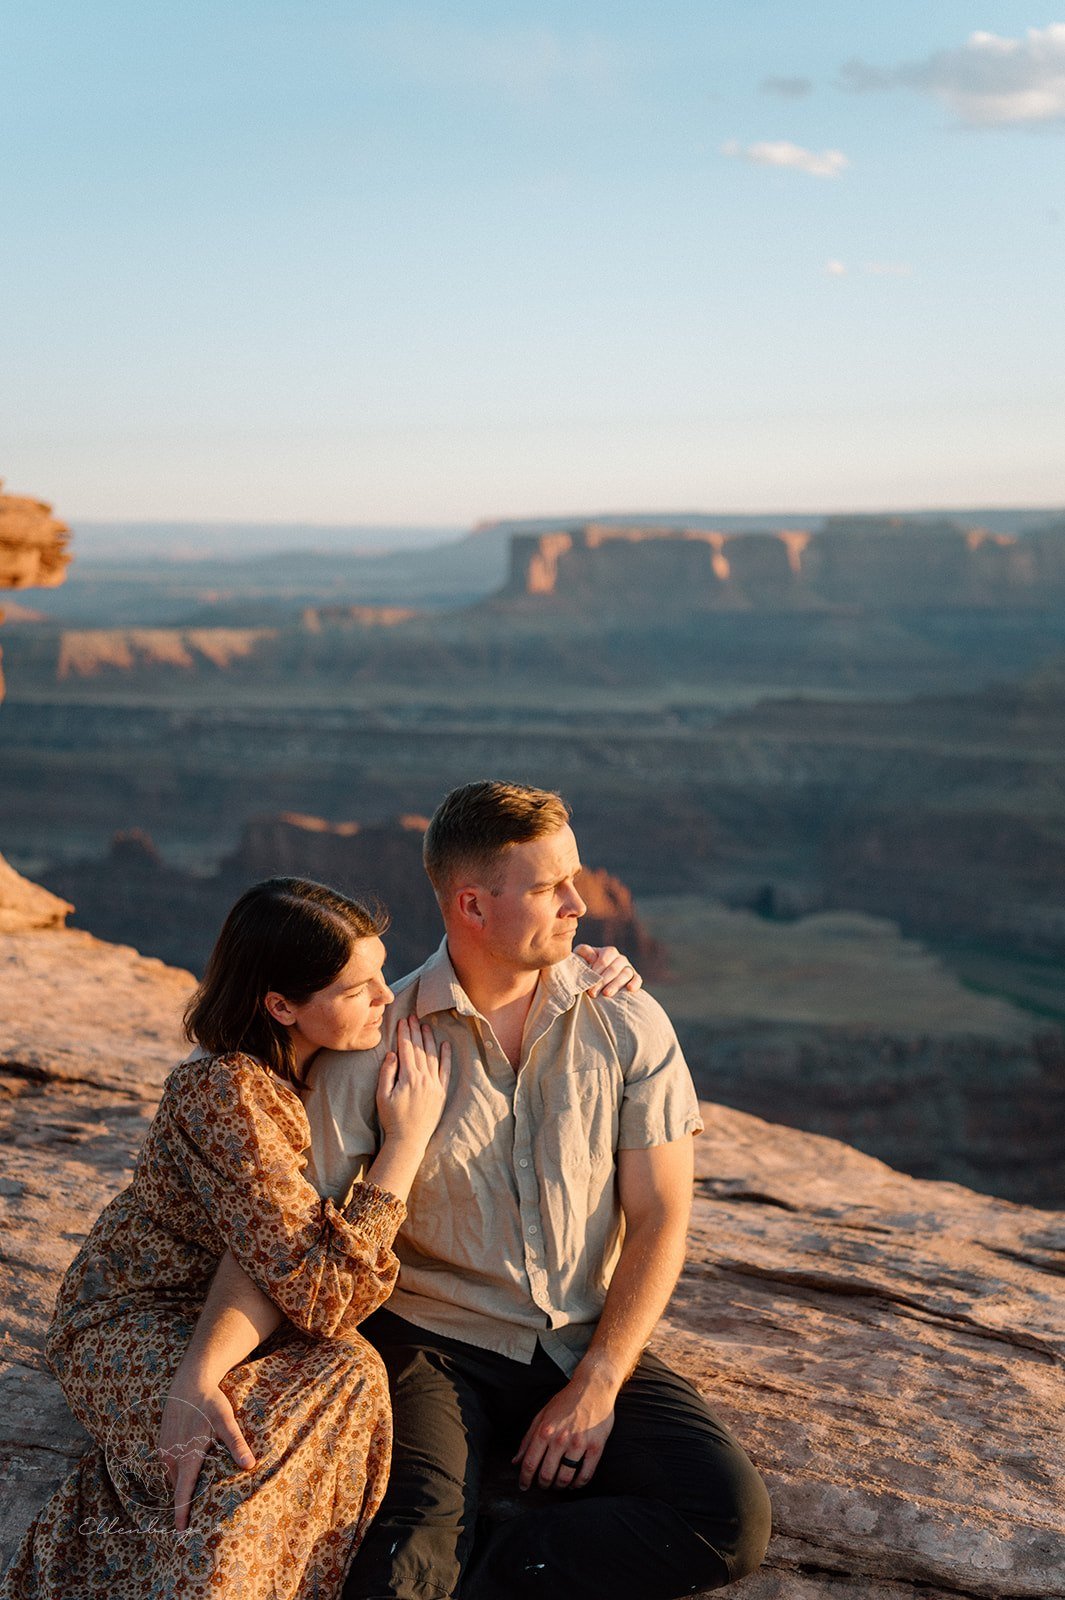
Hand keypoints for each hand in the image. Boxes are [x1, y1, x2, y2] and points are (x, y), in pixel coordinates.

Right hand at [158, 1380, 254, 1529]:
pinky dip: (179, 1471)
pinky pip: (170, 1464)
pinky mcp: (163, 1441)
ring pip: (173, 1476)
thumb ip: (236, 1444)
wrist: (191, 1379)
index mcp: (186, 1457)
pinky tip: (190, 1467)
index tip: (181, 1531)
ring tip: (193, 1495)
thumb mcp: (226, 1421)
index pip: (182, 1493)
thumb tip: (249, 1465)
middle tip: (196, 1515)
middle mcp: (171, 1457)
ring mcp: (165, 1449)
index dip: (182, 1513)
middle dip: (185, 1501)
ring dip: (182, 1485)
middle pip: (178, 1487)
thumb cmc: (210, 1401)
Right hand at [375, 1016, 450, 1150]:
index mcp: (408, 1078)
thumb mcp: (382, 1096)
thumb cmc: (392, 1119)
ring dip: (429, 1039)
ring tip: (426, 1025)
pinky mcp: (441, 1093)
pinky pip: (445, 1071)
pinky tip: (445, 1045)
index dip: (404, 1034)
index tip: (403, 1021)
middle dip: (416, 1031)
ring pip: (433, 1056)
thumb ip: (387, 1073)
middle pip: (420, 1049)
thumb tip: (392, 1054)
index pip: (407, 1049)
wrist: (408, 1140)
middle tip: (413, 1017)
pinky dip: (446, 1057)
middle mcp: (424, 1078)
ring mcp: (434, 1085)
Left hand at [512, 1371, 615, 1491]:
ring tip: (558, 1484)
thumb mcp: (542, 1415)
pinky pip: (586, 1474)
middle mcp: (560, 1438)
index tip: (524, 1486)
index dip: (525, 1479)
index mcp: (545, 1430)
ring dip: (559, 1486)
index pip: (530, 1463)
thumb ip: (528, 1439)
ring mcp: (579, 1443)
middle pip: (546, 1474)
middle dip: (542, 1485)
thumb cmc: (566, 1401)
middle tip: (543, 1485)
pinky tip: (575, 1483)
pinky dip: (578, 1484)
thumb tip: (515, 1461)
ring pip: (565, 1477)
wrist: (593, 1387)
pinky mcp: (596, 1446)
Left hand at [575, 944, 642, 998]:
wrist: (595, 978)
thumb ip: (584, 951)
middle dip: (603, 981)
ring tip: (606, 994)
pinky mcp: (635, 978)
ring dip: (616, 984)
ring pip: (626, 974)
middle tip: (593, 993)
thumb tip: (593, 957)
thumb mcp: (581, 955)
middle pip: (614, 968)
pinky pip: (638, 979)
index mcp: (609, 951)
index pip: (604, 960)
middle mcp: (621, 959)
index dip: (596, 972)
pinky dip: (635, 983)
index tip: (588, 983)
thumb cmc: (586, 965)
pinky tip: (630, 989)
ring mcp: (629, 968)